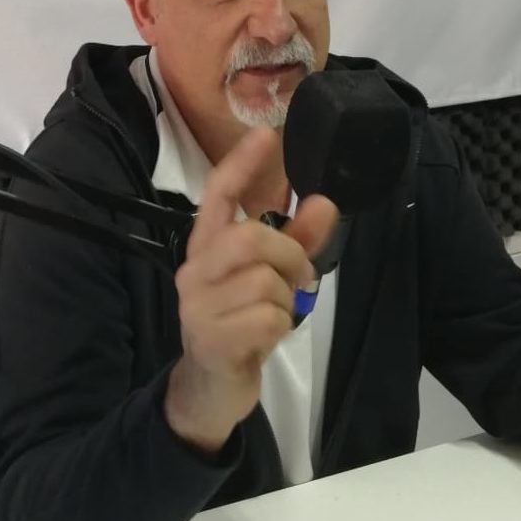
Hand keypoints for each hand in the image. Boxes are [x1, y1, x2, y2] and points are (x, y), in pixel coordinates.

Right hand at [164, 127, 337, 452]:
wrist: (210, 386)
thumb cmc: (241, 321)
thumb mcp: (269, 278)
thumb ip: (296, 241)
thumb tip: (326, 202)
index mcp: (206, 247)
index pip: (219, 195)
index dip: (241, 164)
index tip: (266, 134)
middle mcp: (194, 270)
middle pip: (250, 238)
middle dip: (289, 254)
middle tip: (300, 275)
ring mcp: (197, 305)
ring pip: (265, 280)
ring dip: (286, 297)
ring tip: (276, 312)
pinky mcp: (211, 339)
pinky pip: (267, 318)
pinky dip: (280, 326)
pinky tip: (266, 336)